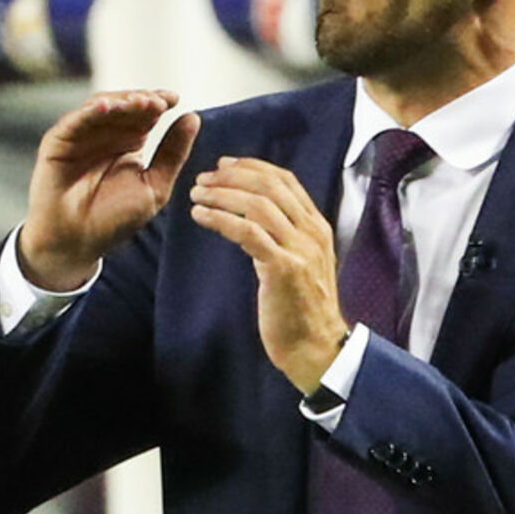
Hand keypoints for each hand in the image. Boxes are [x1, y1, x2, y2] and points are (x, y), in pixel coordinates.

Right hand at [19, 90, 200, 290]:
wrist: (78, 241)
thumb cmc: (114, 219)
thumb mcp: (154, 186)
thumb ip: (173, 153)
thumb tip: (193, 117)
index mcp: (129, 143)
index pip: (146, 116)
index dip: (159, 104)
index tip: (176, 100)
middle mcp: (105, 135)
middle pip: (125, 107)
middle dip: (143, 102)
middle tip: (160, 102)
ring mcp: (80, 136)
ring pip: (101, 108)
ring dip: (121, 102)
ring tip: (140, 103)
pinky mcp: (58, 141)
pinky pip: (75, 121)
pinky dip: (91, 112)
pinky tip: (108, 106)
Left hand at [189, 157, 348, 393]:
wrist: (316, 347)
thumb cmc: (302, 311)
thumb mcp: (302, 264)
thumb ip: (286, 238)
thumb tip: (254, 217)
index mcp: (317, 227)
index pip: (286, 181)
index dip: (252, 167)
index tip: (224, 165)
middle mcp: (312, 232)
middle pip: (270, 185)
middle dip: (232, 176)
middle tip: (203, 179)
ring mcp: (300, 249)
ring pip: (257, 204)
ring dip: (221, 194)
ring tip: (196, 195)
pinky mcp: (283, 268)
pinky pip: (247, 232)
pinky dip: (220, 219)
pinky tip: (201, 216)